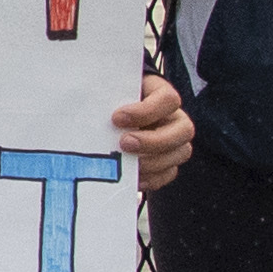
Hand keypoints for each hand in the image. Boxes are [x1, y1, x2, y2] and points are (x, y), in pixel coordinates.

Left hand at [114, 71, 195, 195]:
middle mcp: (174, 118)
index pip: (168, 99)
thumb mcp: (112, 92)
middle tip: (124, 143)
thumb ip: (107, 98)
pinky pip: (170, 172)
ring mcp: (175, 140)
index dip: (146, 111)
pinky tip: (134, 178)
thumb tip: (88, 106)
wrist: (113, 114)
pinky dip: (153, 178)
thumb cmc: (113, 99)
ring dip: (153, 162)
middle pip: (184, 129)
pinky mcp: (169, 161)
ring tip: (127, 164)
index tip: (117, 118)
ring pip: (181, 152)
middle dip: (153, 141)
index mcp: (161, 95)